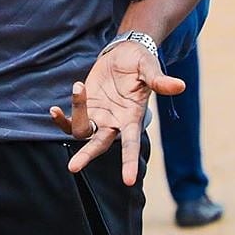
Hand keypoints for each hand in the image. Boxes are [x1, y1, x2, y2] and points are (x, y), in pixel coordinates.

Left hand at [50, 42, 184, 185]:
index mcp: (132, 118)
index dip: (129, 161)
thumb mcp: (149, 68)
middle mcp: (114, 123)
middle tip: (73, 167)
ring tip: (79, 86)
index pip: (131, 143)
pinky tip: (54, 110)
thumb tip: (180, 86)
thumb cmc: (141, 62)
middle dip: (87, 156)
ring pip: (82, 131)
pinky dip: (61, 119)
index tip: (129, 181)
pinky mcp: (86, 108)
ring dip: (75, 115)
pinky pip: (69, 122)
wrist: (125, 53)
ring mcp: (98, 117)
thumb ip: (159, 81)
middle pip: (99, 145)